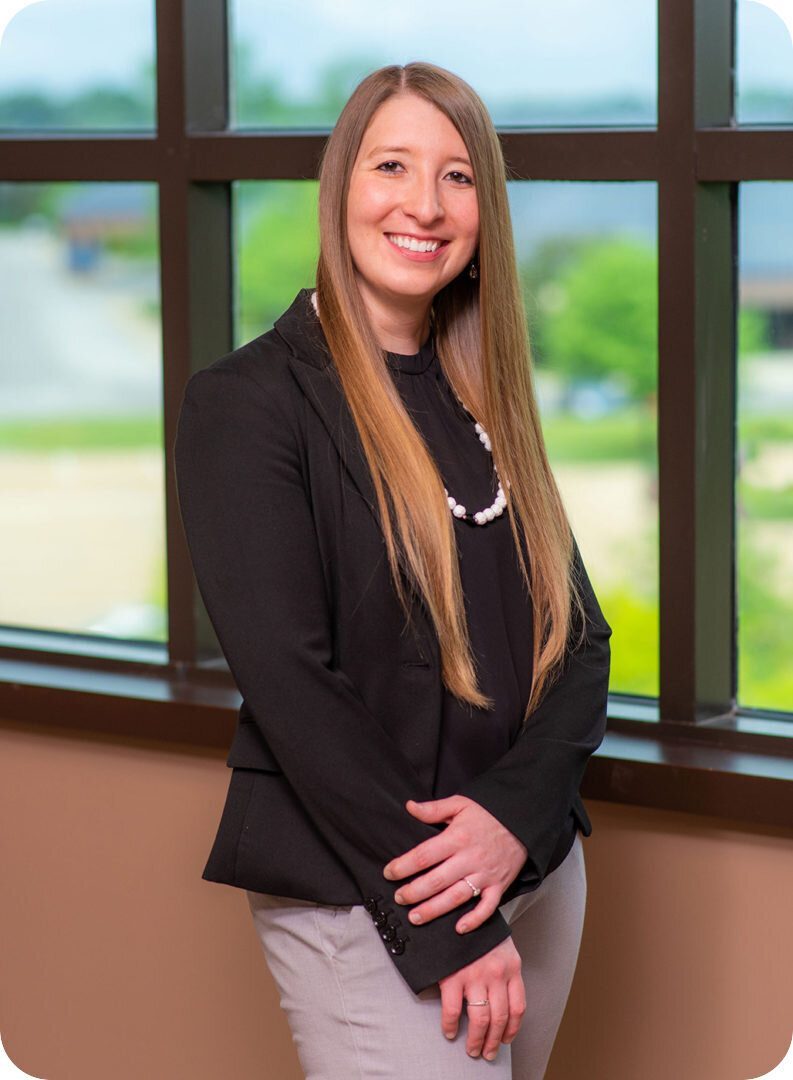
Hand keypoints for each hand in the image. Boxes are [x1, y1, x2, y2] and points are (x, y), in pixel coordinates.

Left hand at [382, 795, 527, 932]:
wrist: (522, 822)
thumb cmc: (488, 814)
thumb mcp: (460, 804)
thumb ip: (433, 809)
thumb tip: (409, 806)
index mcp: (457, 838)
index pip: (424, 855)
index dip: (403, 866)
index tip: (389, 872)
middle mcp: (470, 859)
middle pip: (437, 880)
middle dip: (414, 892)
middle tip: (398, 899)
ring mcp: (485, 875)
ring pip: (456, 897)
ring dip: (435, 910)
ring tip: (416, 917)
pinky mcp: (499, 886)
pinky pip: (487, 907)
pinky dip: (474, 920)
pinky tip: (458, 928)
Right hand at [439, 936, 525, 1059]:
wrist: (459, 906)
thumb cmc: (479, 929)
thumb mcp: (501, 945)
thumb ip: (504, 970)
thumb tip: (501, 998)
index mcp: (511, 966)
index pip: (518, 1007)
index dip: (512, 1029)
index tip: (505, 1040)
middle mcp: (496, 973)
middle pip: (500, 1018)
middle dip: (493, 1041)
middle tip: (486, 1053)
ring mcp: (475, 975)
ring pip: (480, 1019)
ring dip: (476, 1040)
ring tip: (472, 1049)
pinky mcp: (453, 975)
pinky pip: (453, 1010)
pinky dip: (451, 1026)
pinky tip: (450, 1032)